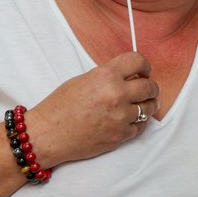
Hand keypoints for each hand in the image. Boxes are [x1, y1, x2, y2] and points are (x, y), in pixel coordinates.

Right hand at [26, 51, 158, 167]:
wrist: (47, 135)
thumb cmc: (59, 106)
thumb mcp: (83, 80)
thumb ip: (108, 76)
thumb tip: (129, 75)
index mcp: (105, 75)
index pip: (138, 61)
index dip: (144, 65)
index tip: (144, 71)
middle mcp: (116, 94)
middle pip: (150, 86)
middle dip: (150, 87)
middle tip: (146, 89)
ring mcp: (120, 116)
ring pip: (150, 108)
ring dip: (147, 105)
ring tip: (140, 105)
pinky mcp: (120, 135)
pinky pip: (140, 127)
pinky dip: (137, 123)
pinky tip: (128, 120)